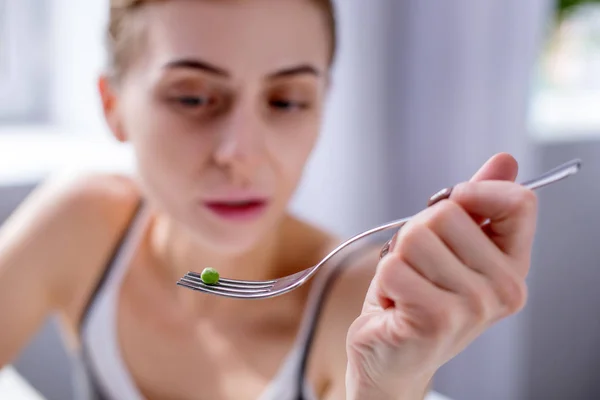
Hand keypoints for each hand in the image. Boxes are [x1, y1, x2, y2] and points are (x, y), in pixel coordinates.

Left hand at [345, 153, 536, 398]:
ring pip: (415, 237)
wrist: (393, 358)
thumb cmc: (417, 299)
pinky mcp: (436, 319)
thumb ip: (476, 206)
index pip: (518, 203)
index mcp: (512, 266)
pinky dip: (384, 281)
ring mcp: (473, 306)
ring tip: (406, 287)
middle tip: (418, 269)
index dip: (477, 191)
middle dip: (417, 234)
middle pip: (447, 213)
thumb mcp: (448, 248)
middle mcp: (503, 288)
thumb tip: (504, 160)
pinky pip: (392, 266)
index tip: (453, 204)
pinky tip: (396, 305)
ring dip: (397, 259)